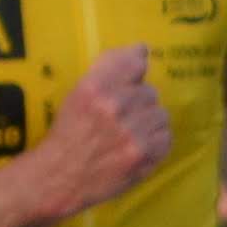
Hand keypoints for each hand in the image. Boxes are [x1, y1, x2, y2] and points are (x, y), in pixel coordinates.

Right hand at [31, 45, 172, 211]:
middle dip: (138, 104)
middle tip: (121, 119)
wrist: (60, 178)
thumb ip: (110, 70)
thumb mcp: (78, 93)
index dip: (136, 69)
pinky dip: (155, 144)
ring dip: (148, 124)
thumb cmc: (68, 134)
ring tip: (130, 135)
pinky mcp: (144, 155)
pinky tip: (137, 148)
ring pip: (160, 115)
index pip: (134, 61)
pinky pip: (166, 138)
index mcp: (94, 86)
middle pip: (150, 92)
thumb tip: (144, 49)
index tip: (133, 78)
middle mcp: (115, 105)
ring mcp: (132, 132)